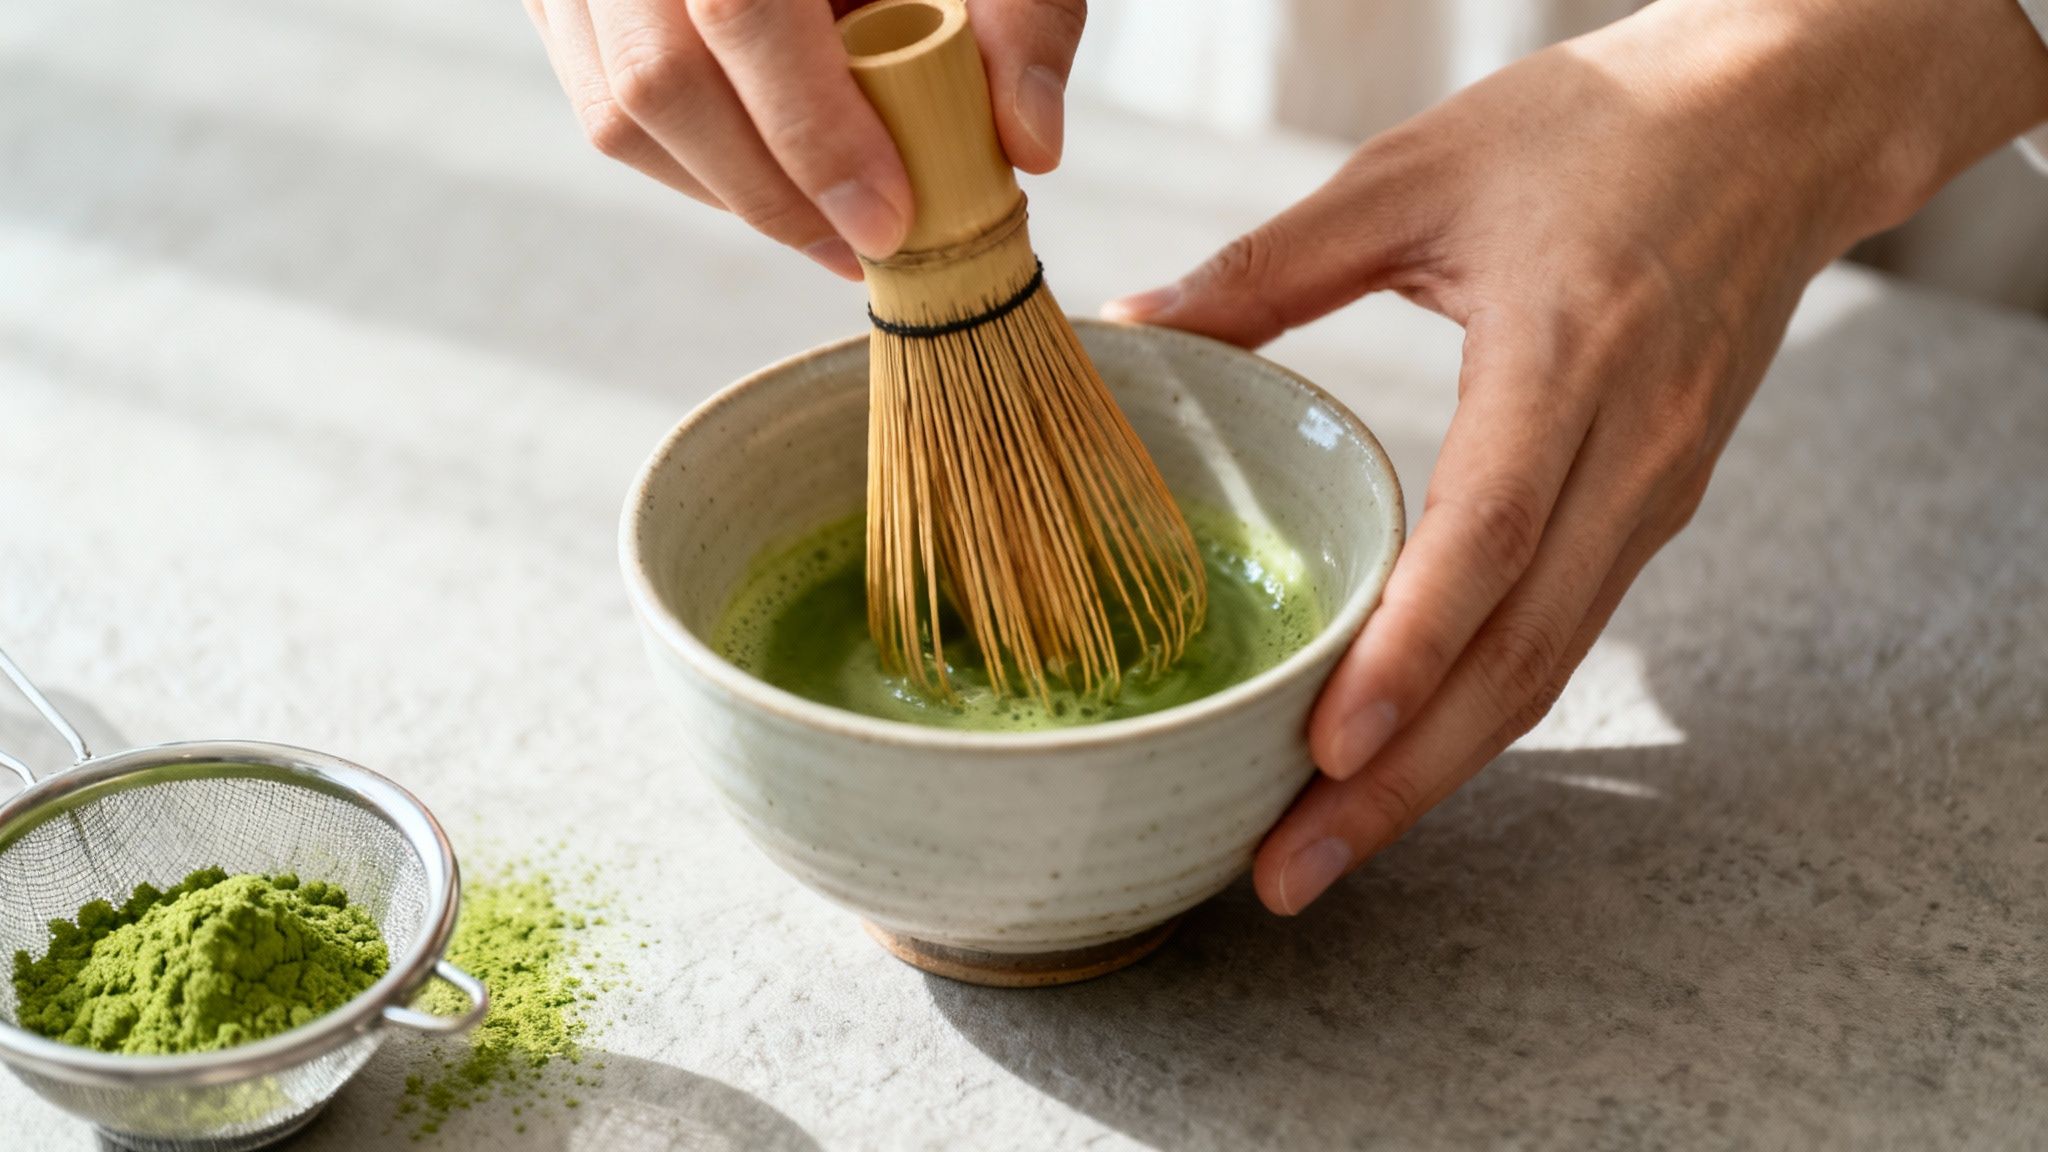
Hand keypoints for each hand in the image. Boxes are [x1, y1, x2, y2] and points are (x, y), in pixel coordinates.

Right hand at [522, 0, 1085, 278]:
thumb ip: (1022, 16)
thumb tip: (1031, 144)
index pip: (738, 13)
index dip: (811, 133)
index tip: (887, 219)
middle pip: (657, 80)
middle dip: (771, 192)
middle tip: (865, 244)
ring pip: (620, 111)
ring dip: (733, 191)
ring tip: (832, 220)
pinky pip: (607, 108)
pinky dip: (698, 164)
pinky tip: (779, 176)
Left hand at [1106, 0, 2047, 914]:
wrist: (1777, 122)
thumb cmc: (1599, 131)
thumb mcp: (1417, 170)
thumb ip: (1274, 262)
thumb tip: (1136, 326)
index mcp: (1567, 356)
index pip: (1493, 535)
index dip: (1411, 650)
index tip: (1325, 745)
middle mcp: (1629, 449)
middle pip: (1521, 651)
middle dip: (1406, 777)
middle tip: (1289, 870)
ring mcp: (1655, 492)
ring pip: (1547, 663)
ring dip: (1439, 769)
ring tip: (1324, 848)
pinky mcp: (1655, 507)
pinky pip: (1563, 631)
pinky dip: (1481, 709)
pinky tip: (1403, 757)